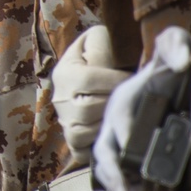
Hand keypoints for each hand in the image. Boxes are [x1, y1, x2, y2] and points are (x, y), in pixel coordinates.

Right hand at [51, 25, 130, 164]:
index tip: (130, 78)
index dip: (113, 81)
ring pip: (84, 131)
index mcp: (64, 73)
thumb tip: (109, 64)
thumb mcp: (98, 39)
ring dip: (106, 124)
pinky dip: (95, 146)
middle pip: (87, 108)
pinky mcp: (72, 140)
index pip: (87, 80)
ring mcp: (65, 121)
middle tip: (128, 99)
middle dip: (112, 104)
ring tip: (120, 114)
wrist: (89, 69)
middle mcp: (59, 99)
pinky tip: (109, 134)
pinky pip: (80, 151)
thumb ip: (101, 46)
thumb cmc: (99, 54)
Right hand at [93, 26, 190, 190]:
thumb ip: (174, 44)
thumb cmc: (168, 63)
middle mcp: (115, 123)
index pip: (118, 117)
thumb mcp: (172, 45)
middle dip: (111, 172)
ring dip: (119, 187)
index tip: (130, 152)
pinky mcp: (129, 156)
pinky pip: (123, 177)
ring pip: (108, 167)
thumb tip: (181, 62)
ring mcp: (120, 142)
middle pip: (103, 149)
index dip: (122, 135)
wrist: (167, 78)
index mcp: (123, 98)